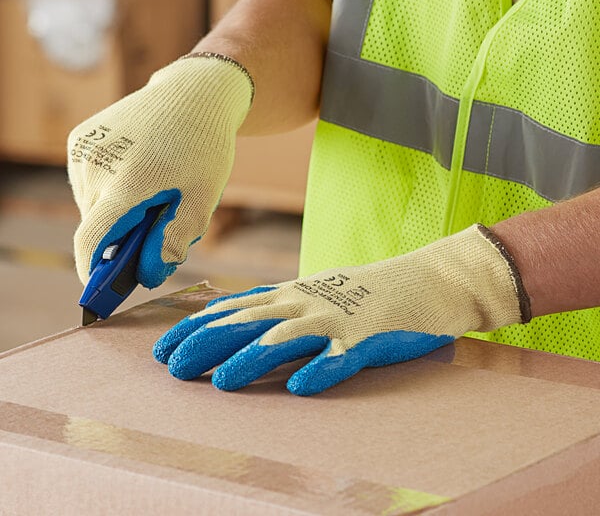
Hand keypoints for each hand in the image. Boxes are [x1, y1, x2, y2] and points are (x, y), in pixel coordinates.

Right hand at [68, 54, 252, 287]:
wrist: (193, 93)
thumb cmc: (204, 148)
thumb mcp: (201, 199)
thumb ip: (174, 240)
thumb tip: (147, 275)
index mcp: (126, 182)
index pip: (92, 242)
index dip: (94, 272)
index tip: (101, 292)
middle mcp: (94, 164)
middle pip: (95, 225)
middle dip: (122, 238)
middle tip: (159, 225)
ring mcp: (83, 149)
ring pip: (90, 204)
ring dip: (115, 213)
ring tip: (154, 192)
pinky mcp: (80, 138)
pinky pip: (88, 182)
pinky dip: (108, 190)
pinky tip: (138, 173)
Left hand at [153, 225, 529, 394]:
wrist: (426, 279)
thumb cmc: (367, 291)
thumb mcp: (315, 292)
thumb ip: (279, 305)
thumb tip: (236, 316)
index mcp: (292, 295)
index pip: (235, 309)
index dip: (197, 328)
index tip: (164, 348)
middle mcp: (307, 304)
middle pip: (250, 322)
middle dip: (208, 344)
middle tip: (173, 368)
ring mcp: (338, 319)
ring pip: (287, 338)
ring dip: (252, 359)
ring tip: (222, 383)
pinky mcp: (369, 338)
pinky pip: (342, 356)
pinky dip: (320, 369)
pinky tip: (300, 387)